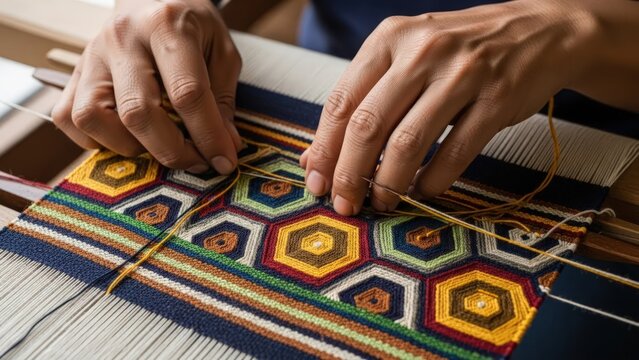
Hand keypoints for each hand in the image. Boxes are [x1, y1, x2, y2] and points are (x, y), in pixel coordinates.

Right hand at [52, 0, 242, 173]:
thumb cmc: (191, 26)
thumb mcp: (222, 52)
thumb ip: (222, 99)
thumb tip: (224, 148)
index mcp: (166, 26)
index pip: (187, 93)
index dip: (208, 136)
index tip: (224, 161)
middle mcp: (122, 39)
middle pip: (137, 112)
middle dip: (172, 150)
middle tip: (196, 161)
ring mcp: (91, 55)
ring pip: (93, 118)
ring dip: (129, 146)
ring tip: (157, 143)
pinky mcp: (74, 71)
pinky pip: (68, 118)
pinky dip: (96, 140)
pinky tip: (126, 136)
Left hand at [301, 0, 599, 214]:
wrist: (539, 32)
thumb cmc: (458, 52)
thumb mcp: (406, 58)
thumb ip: (364, 100)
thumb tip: (316, 157)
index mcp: (389, 38)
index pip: (341, 101)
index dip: (324, 149)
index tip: (316, 183)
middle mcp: (422, 51)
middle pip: (368, 125)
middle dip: (349, 174)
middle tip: (345, 204)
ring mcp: (462, 74)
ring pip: (408, 142)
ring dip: (388, 183)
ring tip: (383, 203)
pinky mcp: (497, 99)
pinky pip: (456, 152)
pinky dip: (434, 180)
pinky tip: (423, 191)